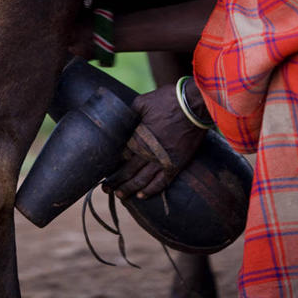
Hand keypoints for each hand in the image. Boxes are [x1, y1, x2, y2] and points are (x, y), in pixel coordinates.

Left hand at [103, 83, 205, 198]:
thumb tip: (120, 122)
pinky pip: (162, 182)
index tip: (103, 171)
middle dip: (116, 181)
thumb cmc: (167, 100)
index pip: (120, 156)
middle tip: (105, 189)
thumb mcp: (141, 102)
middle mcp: (148, 152)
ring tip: (119, 196)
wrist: (194, 105)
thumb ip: (129, 115)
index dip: (110, 165)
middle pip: (128, 171)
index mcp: (138, 137)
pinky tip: (141, 196)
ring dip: (129, 189)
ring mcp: (163, 160)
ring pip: (142, 180)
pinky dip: (151, 190)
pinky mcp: (176, 164)